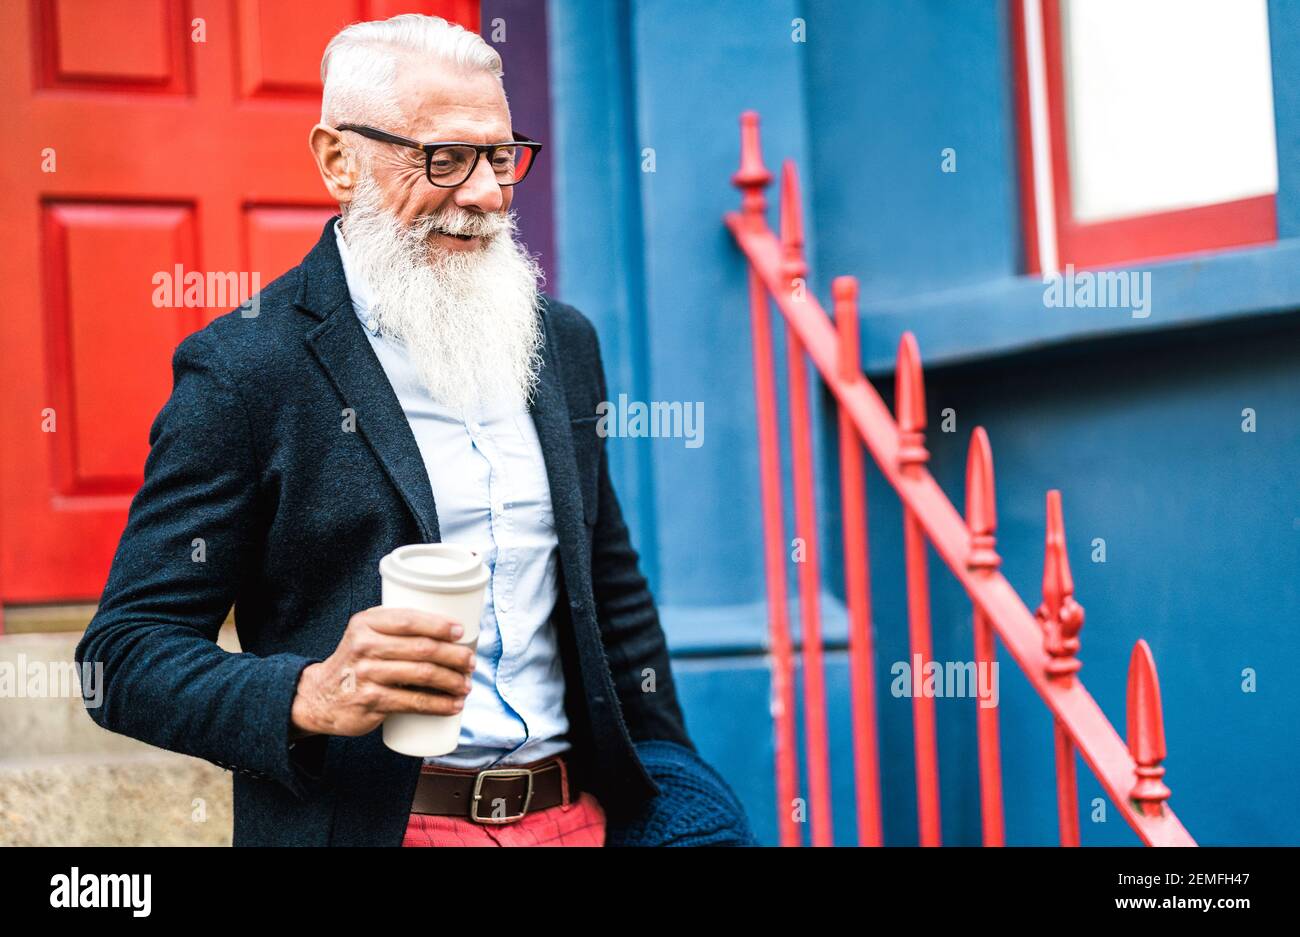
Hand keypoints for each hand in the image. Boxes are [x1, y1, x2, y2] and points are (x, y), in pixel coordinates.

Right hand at [290, 607, 475, 738]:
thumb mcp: (366, 634)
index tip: (461, 632)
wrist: (319, 696)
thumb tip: (448, 629)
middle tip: (470, 663)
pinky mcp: (370, 701)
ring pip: (422, 675)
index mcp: (366, 623)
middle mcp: (364, 646)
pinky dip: (438, 705)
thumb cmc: (357, 661)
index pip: (409, 620)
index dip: (439, 625)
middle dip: (454, 656)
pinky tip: (453, 705)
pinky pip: (412, 702)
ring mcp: (367, 675)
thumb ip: (396, 627)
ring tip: (466, 685)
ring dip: (451, 681)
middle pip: (422, 648)